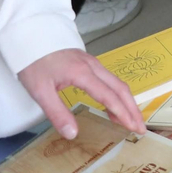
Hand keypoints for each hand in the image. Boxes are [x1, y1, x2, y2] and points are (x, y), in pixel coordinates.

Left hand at [18, 49, 144, 138]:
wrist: (31, 38)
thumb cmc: (34, 64)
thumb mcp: (40, 92)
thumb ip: (57, 113)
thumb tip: (72, 134)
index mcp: (83, 74)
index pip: (109, 96)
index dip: (122, 113)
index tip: (132, 128)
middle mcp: (94, 67)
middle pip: (120, 88)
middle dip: (132, 109)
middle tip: (140, 127)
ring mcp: (93, 63)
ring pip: (117, 83)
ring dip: (127, 102)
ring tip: (131, 120)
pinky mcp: (90, 63)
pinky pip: (110, 80)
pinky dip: (118, 95)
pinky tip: (114, 105)